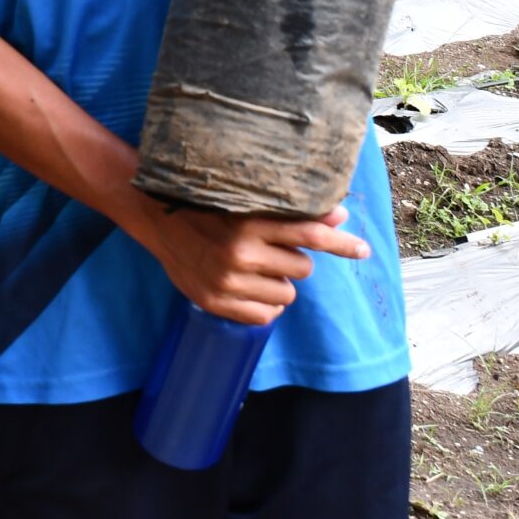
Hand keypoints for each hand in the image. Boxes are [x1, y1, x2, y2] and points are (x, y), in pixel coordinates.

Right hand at [133, 200, 370, 326]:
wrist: (155, 217)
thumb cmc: (207, 205)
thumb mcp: (247, 202)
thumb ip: (293, 211)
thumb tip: (339, 215)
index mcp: (250, 222)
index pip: (309, 234)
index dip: (341, 242)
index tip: (363, 250)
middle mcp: (240, 253)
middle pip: (302, 267)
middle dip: (293, 260)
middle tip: (269, 250)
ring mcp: (228, 281)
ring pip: (287, 294)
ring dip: (278, 283)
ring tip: (253, 268)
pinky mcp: (216, 302)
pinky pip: (266, 315)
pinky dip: (264, 305)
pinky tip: (247, 288)